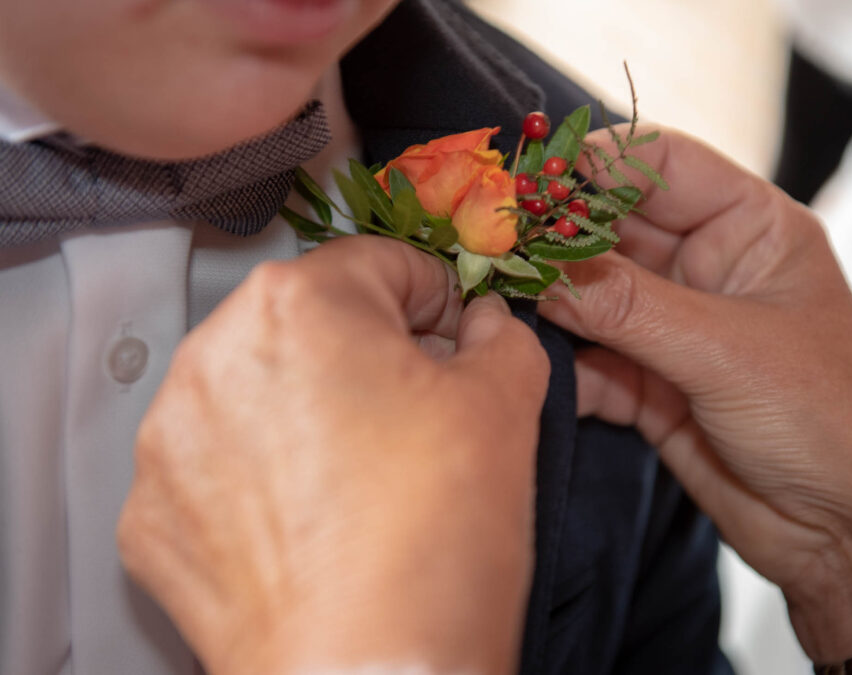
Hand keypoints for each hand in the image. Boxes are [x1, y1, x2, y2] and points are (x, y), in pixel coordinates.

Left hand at [117, 237, 548, 674]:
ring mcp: (172, 438)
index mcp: (302, 304)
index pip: (381, 264)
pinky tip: (310, 520)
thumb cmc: (435, 541)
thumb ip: (501, 336)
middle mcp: (216, 354)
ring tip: (360, 477)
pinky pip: (215, 464)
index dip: (433, 299)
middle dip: (365, 355)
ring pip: (257, 390)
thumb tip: (484, 326)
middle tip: (414, 416)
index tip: (450, 338)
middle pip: (310, 324)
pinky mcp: (153, 513)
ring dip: (306, 411)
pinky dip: (257, 478)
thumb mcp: (508, 405)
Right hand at [540, 127, 851, 661]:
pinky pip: (592, 360)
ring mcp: (677, 328)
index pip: (663, 164)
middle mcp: (710, 269)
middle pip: (614, 229)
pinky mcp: (653, 386)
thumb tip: (540, 266)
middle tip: (492, 242)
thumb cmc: (828, 419)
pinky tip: (532, 366)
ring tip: (497, 300)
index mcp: (751, 229)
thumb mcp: (726, 350)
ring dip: (550, 302)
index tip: (532, 177)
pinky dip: (563, 364)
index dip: (596, 164)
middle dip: (557, 237)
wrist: (851, 535)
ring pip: (594, 296)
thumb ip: (628, 306)